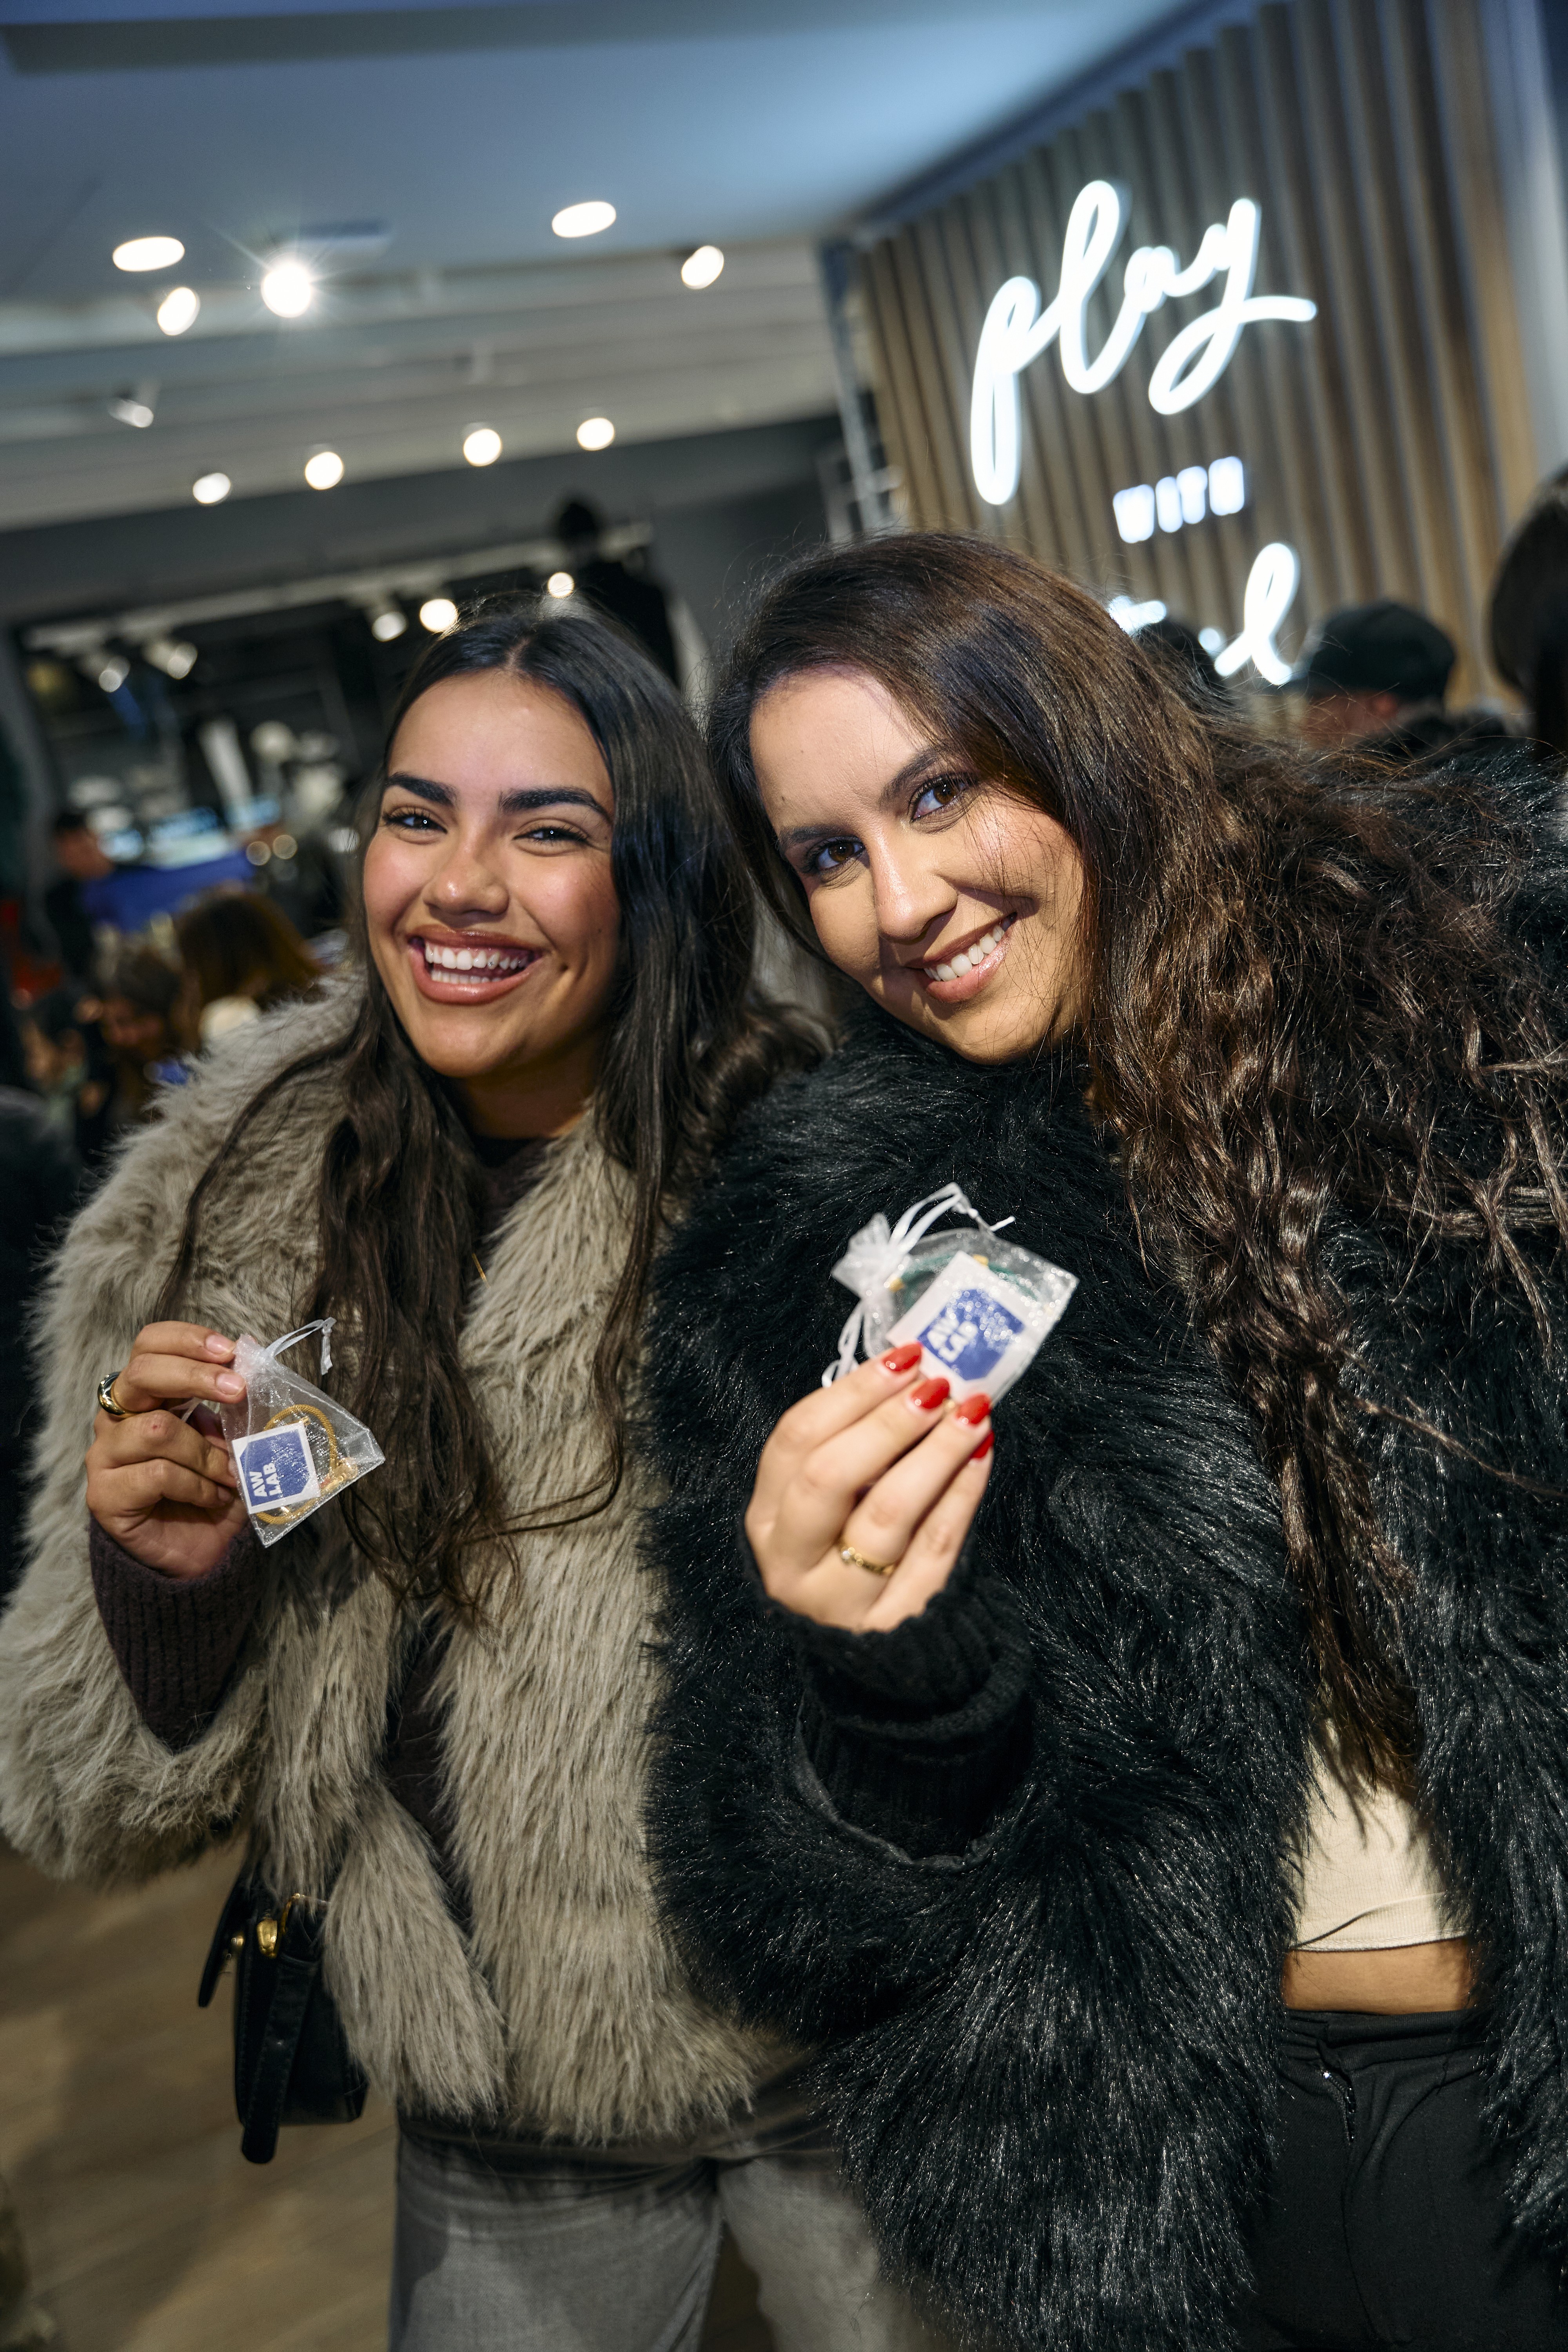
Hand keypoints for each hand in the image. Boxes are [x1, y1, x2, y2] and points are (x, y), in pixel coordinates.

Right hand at [86, 1323, 248, 1578]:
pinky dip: (197, 1485)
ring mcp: (104, 1456)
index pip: (149, 1345)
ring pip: (157, 1429)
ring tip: (230, 1473)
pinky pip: (157, 1474)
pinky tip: (214, 1497)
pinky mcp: (104, 1495)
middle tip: (237, 1390)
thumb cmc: (214, 1487)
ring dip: (206, 1452)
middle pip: (141, 1374)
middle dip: (195, 1377)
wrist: (199, 1551)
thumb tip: (249, 1363)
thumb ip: (231, 1406)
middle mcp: (116, 1419)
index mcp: (145, 1395)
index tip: (229, 1350)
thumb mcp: (231, 1439)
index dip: (186, 1340)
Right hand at [745, 1342, 993, 1631]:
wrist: (876, 1665)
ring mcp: (839, 1598)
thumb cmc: (847, 1559)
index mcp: (767, 1519)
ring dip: (935, 1451)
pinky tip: (982, 1456)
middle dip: (889, 1421)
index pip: (796, 1441)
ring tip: (972, 1411)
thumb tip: (910, 1374)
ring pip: (887, 1513)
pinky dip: (961, 1497)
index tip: (904, 1357)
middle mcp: (791, 1561)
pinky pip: (935, 1550)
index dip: (850, 1393)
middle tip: (938, 1383)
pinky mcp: (894, 1623)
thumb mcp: (826, 1511)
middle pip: (830, 1476)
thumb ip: (853, 1450)